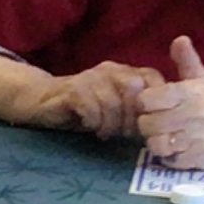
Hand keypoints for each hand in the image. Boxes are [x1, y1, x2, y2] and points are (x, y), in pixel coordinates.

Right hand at [42, 61, 159, 140]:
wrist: (43, 101)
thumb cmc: (86, 110)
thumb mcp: (117, 110)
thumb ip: (137, 112)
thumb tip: (160, 130)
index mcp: (126, 72)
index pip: (152, 77)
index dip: (154, 103)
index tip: (146, 124)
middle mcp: (110, 70)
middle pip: (134, 89)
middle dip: (132, 117)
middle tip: (124, 133)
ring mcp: (90, 78)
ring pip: (112, 101)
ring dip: (111, 123)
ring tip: (105, 133)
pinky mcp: (72, 90)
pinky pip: (90, 106)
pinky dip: (94, 121)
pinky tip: (90, 127)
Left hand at [135, 37, 203, 168]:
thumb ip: (187, 60)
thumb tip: (179, 39)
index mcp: (187, 93)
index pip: (146, 99)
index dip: (144, 102)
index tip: (151, 103)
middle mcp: (189, 116)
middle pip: (147, 124)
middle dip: (147, 123)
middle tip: (156, 122)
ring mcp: (194, 139)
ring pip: (156, 145)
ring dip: (156, 142)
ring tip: (164, 137)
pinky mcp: (199, 158)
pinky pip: (171, 161)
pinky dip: (170, 157)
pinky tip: (175, 149)